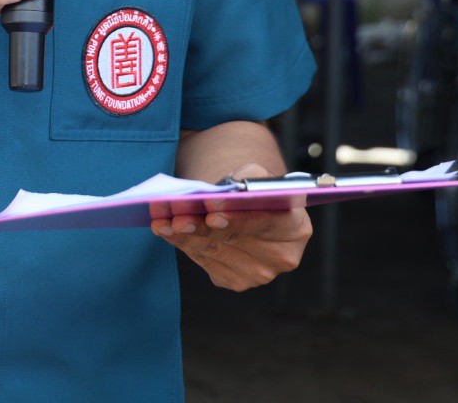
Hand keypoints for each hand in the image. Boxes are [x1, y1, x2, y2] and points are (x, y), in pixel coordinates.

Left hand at [151, 162, 311, 291]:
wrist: (250, 210)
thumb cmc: (253, 191)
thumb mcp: (257, 175)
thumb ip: (248, 178)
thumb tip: (224, 192)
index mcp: (296, 229)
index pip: (267, 223)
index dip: (238, 217)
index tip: (211, 207)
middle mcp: (283, 257)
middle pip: (234, 240)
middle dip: (201, 225)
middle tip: (176, 214)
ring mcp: (260, 274)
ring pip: (214, 251)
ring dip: (184, 235)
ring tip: (162, 220)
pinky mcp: (236, 281)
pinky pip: (204, 262)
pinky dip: (183, 244)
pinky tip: (167, 231)